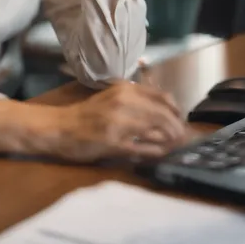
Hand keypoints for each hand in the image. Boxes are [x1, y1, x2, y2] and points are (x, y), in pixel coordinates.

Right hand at [54, 80, 186, 162]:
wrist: (61, 127)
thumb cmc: (88, 113)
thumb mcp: (113, 96)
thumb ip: (136, 98)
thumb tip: (166, 109)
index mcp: (125, 89)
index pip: (162, 97)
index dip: (176, 109)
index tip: (181, 118)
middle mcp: (124, 103)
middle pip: (163, 115)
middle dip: (177, 128)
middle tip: (182, 137)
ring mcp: (119, 124)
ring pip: (155, 132)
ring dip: (169, 140)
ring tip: (175, 145)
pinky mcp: (113, 143)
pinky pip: (142, 149)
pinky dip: (155, 152)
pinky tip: (160, 153)